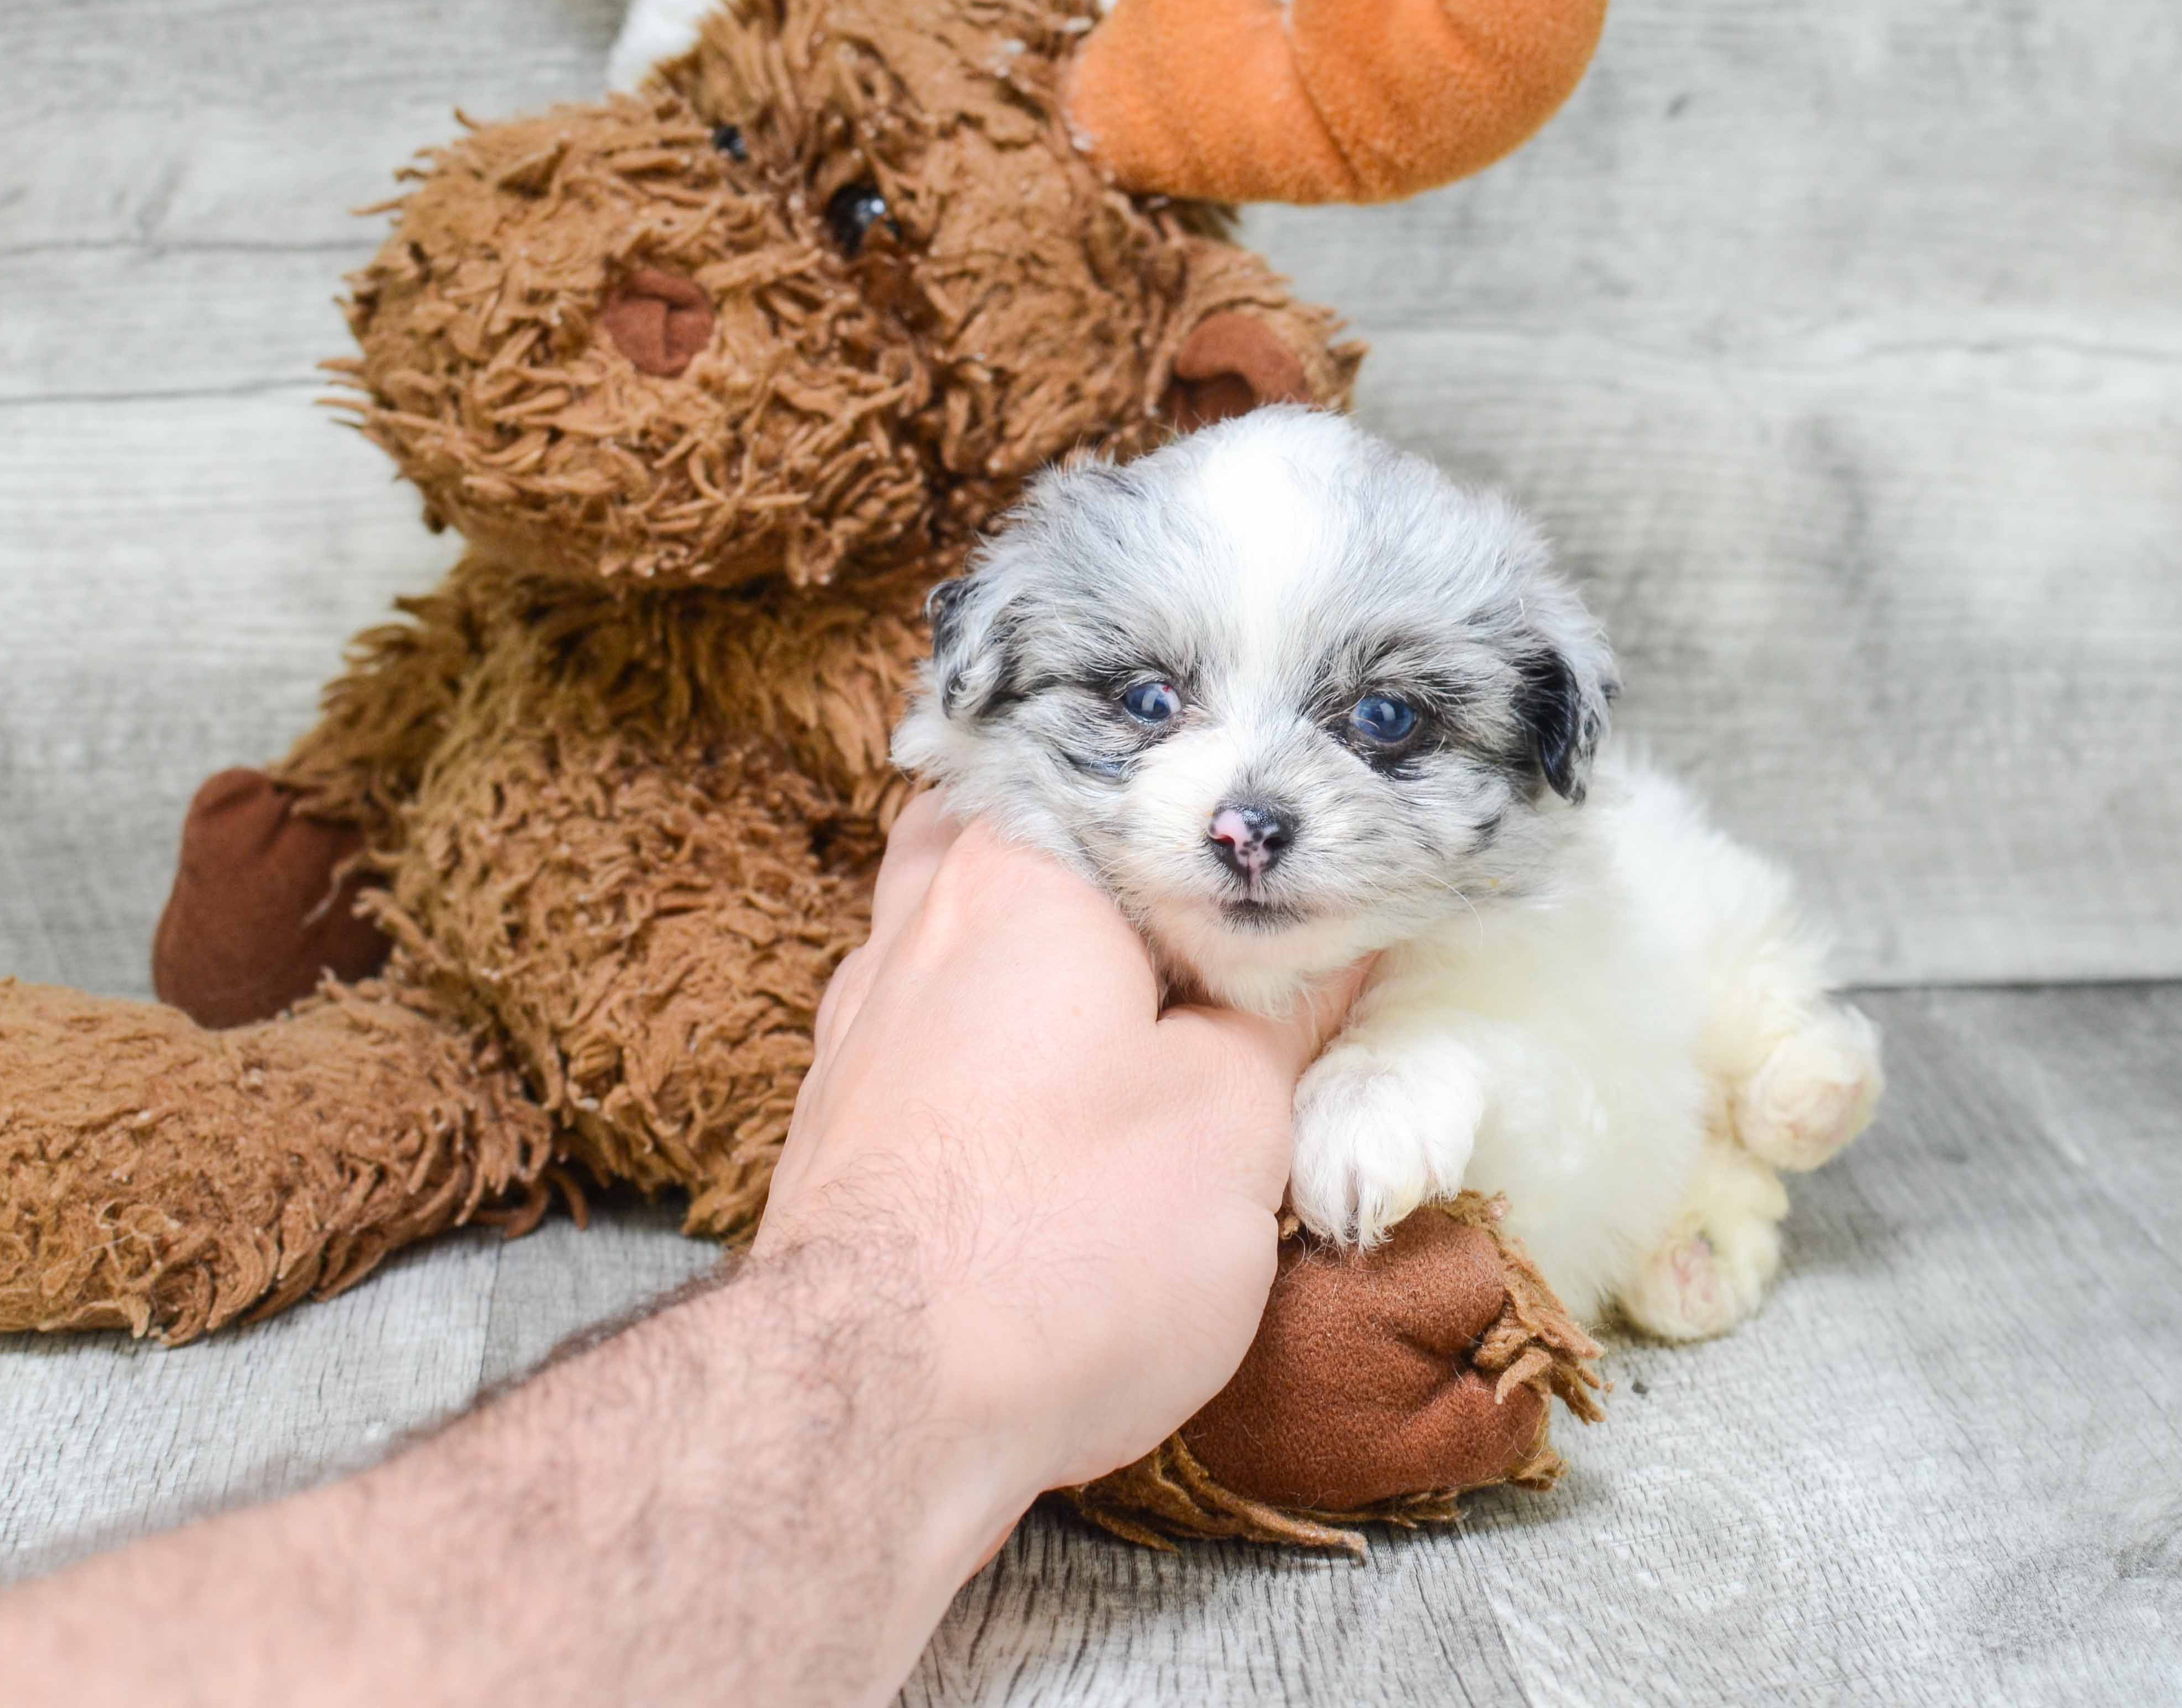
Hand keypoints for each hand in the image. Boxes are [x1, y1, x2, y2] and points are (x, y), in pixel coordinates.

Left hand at [761, 793, 1364, 1504]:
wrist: (874, 1405)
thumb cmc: (1066, 1238)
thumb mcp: (1238, 1114)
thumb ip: (1286, 1010)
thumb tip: (1339, 941)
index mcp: (1019, 872)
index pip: (1122, 776)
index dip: (1214, 807)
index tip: (1295, 848)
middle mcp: (917, 925)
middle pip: (1022, 839)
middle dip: (1110, 867)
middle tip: (1211, 918)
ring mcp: (862, 1027)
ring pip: (963, 938)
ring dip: (1048, 960)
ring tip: (1147, 1015)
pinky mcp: (842, 1126)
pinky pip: (932, 1038)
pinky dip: (999, 1047)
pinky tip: (1055, 1106)